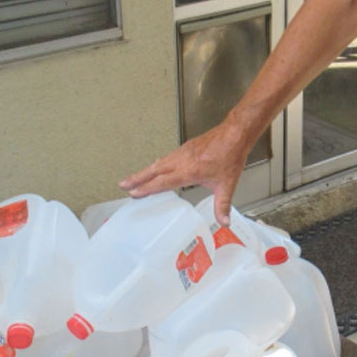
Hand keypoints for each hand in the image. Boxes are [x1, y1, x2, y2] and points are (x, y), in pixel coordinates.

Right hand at [119, 122, 250, 225]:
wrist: (234, 135)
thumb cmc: (230, 156)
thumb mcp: (227, 184)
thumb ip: (223, 205)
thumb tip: (224, 222)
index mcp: (188, 171)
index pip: (162, 182)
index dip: (147, 188)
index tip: (134, 193)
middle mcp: (181, 160)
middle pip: (154, 170)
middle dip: (137, 178)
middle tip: (123, 184)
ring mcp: (182, 153)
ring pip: (159, 163)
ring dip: (145, 171)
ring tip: (133, 178)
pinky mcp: (185, 148)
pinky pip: (166, 157)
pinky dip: (157, 164)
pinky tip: (157, 166)